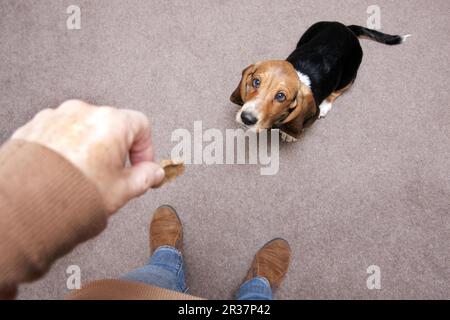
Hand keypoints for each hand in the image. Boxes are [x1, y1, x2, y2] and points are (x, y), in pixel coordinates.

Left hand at [11, 100, 164, 213]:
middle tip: (114, 175)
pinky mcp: (36, 126)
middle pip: (112, 126)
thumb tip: (154, 174)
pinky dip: (66, 148)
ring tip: (86, 175)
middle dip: (117, 150)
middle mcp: (84, 112)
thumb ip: (145, 177)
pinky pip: (60, 133)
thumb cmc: (71, 193)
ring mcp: (58, 117)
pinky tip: (65, 171)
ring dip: (90, 148)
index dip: (145, 149)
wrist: (26, 202)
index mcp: (111, 122)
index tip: (141, 166)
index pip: (142, 126)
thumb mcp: (122, 190)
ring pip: (84, 129)